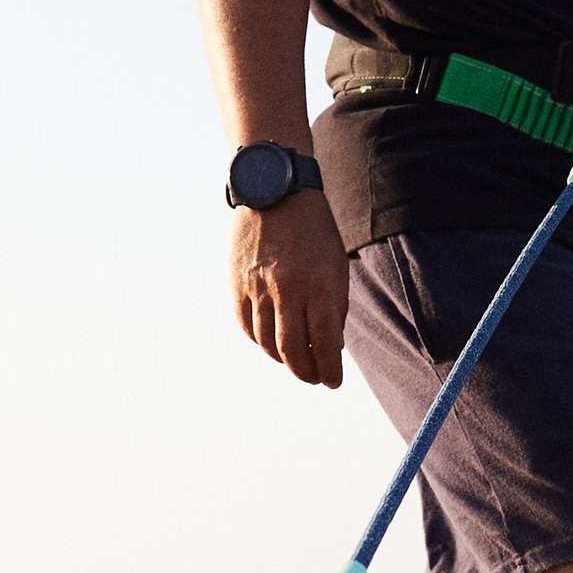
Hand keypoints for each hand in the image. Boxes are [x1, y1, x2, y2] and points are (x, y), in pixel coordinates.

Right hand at [233, 199, 347, 386]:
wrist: (275, 190)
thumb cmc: (314, 229)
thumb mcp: (336, 263)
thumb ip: (335, 305)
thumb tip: (330, 345)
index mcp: (319, 283)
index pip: (324, 342)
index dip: (329, 369)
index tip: (333, 381)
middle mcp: (288, 289)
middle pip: (293, 349)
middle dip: (306, 372)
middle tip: (314, 378)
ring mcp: (258, 287)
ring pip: (267, 342)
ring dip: (282, 359)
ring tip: (294, 362)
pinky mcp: (237, 282)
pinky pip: (246, 324)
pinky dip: (258, 340)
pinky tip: (269, 343)